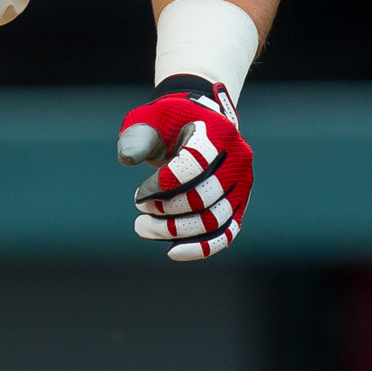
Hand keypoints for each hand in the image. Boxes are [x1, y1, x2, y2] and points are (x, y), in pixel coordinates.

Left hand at [117, 77, 252, 259]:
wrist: (195, 124)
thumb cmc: (167, 122)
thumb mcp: (148, 119)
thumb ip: (136, 136)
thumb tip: (128, 159)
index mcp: (217, 131)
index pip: (193, 165)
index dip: (162, 185)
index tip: (139, 194)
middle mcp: (238, 158)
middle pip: (204, 197)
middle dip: (167, 210)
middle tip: (139, 211)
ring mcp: (243, 183)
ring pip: (215, 219)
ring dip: (177, 230)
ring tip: (144, 227)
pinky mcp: (240, 204)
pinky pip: (227, 232)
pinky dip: (203, 247)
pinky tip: (173, 252)